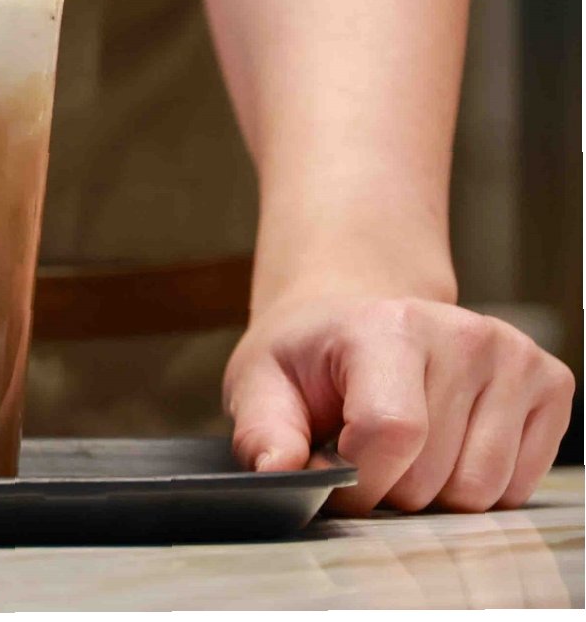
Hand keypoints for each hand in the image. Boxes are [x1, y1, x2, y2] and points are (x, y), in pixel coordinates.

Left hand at [226, 294, 574, 513]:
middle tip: (361, 451)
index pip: (392, 433)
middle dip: (387, 487)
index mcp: (389, 326)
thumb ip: (263, 433)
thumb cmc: (311, 358)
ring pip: (479, 491)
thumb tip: (279, 472)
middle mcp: (464, 334)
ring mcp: (513, 357)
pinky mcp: (550, 383)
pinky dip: (473, 484)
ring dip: (432, 492)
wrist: (357, 319)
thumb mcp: (261, 384)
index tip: (330, 470)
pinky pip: (517, 487)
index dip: (356, 478)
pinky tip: (445, 445)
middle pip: (433, 476)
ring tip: (401, 448)